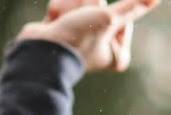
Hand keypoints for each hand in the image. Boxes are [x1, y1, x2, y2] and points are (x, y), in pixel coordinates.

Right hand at [17, 0, 156, 72]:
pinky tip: (52, 21)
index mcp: (118, 54)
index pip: (123, 15)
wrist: (38, 50)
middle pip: (100, 7)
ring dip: (71, 6)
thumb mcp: (109, 18)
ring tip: (62, 21)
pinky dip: (58, 9)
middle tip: (79, 22)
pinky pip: (65, 7)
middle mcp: (101, 48)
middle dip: (87, 6)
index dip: (110, 13)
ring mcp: (81, 38)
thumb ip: (132, 6)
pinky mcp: (62, 30)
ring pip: (81, 4)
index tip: (99, 23)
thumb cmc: (78, 38)